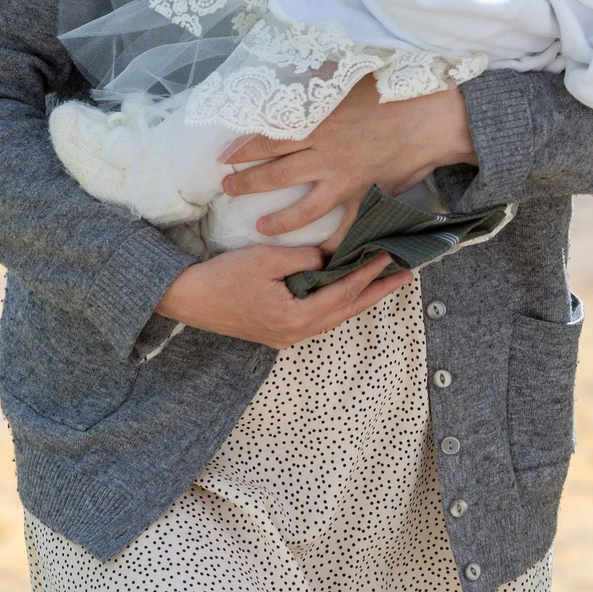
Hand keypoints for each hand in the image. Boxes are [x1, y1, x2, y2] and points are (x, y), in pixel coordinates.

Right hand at [156, 243, 413, 347]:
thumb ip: (304, 258)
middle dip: (377, 292)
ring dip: (360, 298)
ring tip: (385, 282)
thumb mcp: (266, 259)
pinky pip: (319, 317)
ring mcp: (286, 336)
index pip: (343, 293)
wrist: (185, 299)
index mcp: (295, 318)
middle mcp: (295, 333)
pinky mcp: (278, 331)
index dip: (368, 273)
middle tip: (406, 276)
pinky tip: (347, 290)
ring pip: (334, 316)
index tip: (390, 255)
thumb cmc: (222, 277)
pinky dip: (338, 302)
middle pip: (346, 311)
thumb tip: (330, 256)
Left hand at [220, 77, 476, 238]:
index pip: (268, 140)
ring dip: (280, 221)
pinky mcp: (367, 198)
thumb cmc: (393, 94)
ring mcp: (346, 181)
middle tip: (228, 190)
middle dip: (248, 184)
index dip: (242, 149)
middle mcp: (326, 157)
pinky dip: (336, 245)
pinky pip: (347, 228)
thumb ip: (319, 81)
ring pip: (304, 208)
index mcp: (318, 125)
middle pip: (277, 175)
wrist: (431, 119)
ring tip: (261, 228)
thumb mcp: (349, 79)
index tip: (224, 157)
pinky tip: (321, 257)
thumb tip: (295, 74)